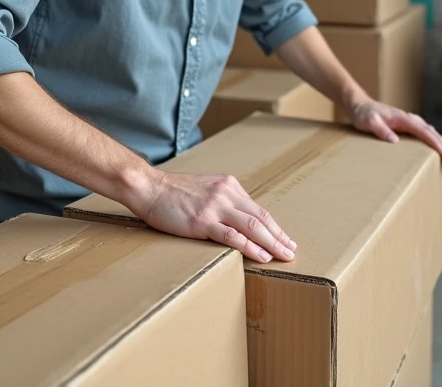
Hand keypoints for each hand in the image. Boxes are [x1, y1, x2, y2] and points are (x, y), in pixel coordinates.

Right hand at [129, 170, 296, 264]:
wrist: (149, 188)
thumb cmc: (172, 192)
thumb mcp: (204, 188)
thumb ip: (222, 199)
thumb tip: (238, 218)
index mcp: (228, 185)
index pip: (258, 209)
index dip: (275, 227)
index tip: (286, 239)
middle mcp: (226, 194)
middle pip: (261, 218)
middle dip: (280, 237)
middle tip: (292, 251)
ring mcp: (215, 207)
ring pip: (252, 227)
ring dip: (272, 243)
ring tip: (284, 256)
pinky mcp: (202, 221)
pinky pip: (233, 236)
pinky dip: (251, 247)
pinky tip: (262, 256)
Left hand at [349, 99, 441, 163]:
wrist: (358, 105)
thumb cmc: (363, 114)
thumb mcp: (369, 122)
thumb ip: (381, 130)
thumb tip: (395, 141)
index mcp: (403, 119)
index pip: (425, 132)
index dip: (436, 144)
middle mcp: (408, 118)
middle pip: (430, 131)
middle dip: (441, 145)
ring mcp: (406, 120)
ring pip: (427, 130)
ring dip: (437, 141)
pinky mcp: (403, 124)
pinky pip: (421, 131)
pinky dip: (429, 138)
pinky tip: (430, 145)